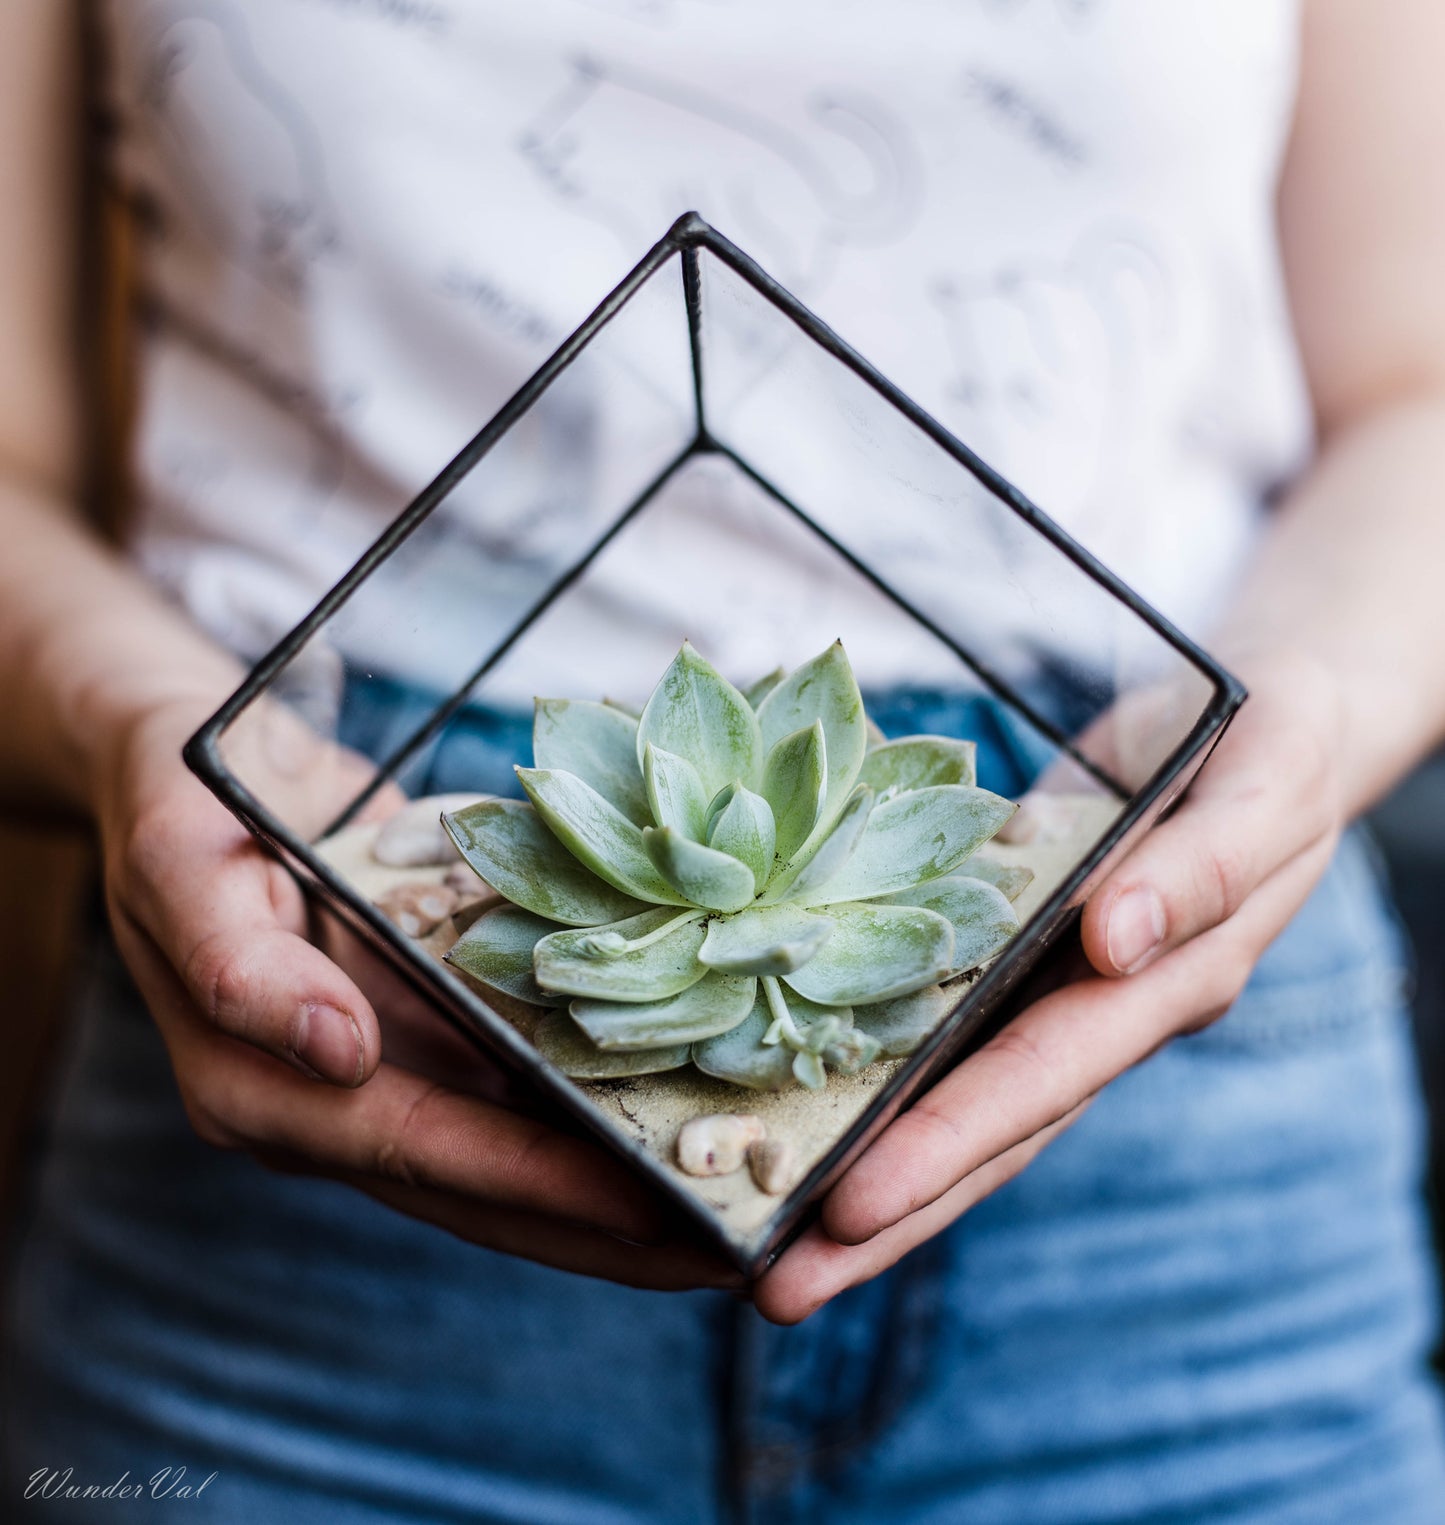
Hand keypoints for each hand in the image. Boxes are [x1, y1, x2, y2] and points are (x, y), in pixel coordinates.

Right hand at [95, 695, 739, 1292]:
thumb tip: (335, 1051)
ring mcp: (389, 1076)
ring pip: (514, 1158)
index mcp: (266, 1091)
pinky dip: (599, 1114)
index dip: (543, 1185)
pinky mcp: (428, 1036)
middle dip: (610, 1229)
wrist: (196, 775)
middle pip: (487, 1190)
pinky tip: (684, 1114)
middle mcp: (337, 1105)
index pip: (426, 1152)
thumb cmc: (181, 813)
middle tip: (738, 1252)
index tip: (657, 1212)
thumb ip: (238, 967)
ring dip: (620, 1194)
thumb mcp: (183, 867)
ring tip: (737, 1209)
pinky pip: (521, 1091)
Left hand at [754, 651, 1345, 1321]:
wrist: (1266, 730)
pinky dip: (872, 1078)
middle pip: (984, 1134)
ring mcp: (1051, 993)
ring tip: (763, 1243)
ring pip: (952, 1100)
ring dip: (863, 1171)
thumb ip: (1202, 869)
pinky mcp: (1012, 954)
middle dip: (885, 1213)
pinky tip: (793, 1107)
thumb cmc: (1277, 752)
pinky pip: (938, 1027)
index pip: (1039, 1081)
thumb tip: (1119, 938)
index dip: (947, 1143)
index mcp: (1161, 992)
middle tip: (771, 1285)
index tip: (851, 1204)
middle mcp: (1097, 1013)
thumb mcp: (1263, 794)